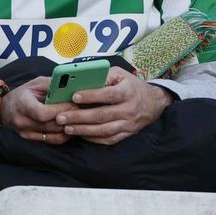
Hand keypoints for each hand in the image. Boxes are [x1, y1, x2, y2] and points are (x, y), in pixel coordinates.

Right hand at [0, 76, 73, 144]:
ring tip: (79, 120)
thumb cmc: (22, 94)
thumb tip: (71, 85)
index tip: (73, 105)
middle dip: (68, 119)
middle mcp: (22, 121)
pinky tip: (71, 127)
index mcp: (23, 104)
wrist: (5, 108)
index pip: (42, 113)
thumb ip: (52, 84)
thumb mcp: (36, 83)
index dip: (60, 110)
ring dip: (68, 129)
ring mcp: (26, 133)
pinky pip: (51, 141)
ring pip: (53, 136)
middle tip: (81, 112)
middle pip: (50, 126)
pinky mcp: (31, 139)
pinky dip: (63, 135)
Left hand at [55, 66, 170, 145]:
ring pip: (104, 130)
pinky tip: (81, 135)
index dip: (91, 96)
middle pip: (102, 115)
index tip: (74, 97)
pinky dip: (93, 139)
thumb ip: (103, 76)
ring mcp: (128, 124)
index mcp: (128, 91)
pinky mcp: (127, 134)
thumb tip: (82, 79)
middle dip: (80, 117)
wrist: (154, 102)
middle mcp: (129, 109)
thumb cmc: (132, 86)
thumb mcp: (121, 74)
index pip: (108, 94)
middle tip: (62, 117)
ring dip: (84, 130)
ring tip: (67, 128)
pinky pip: (108, 139)